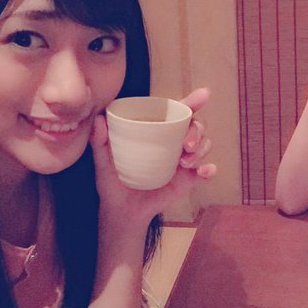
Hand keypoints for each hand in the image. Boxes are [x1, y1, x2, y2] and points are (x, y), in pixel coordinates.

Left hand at [90, 88, 215, 223]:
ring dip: (201, 149)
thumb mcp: (104, 162)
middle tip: (186, 145)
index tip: (203, 95)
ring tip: (186, 163)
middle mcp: (174, 142)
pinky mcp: (188, 180)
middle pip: (196, 126)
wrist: (123, 211)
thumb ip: (101, 142)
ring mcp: (183, 161)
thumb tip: (99, 119)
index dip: (193, 102)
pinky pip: (206, 172)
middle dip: (197, 131)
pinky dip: (209, 170)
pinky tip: (205, 172)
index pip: (178, 113)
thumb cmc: (113, 182)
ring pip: (204, 145)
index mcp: (158, 132)